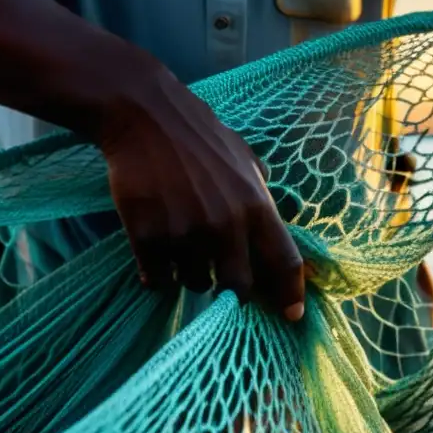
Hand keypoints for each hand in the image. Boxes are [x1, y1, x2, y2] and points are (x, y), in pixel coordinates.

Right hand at [0, 0, 304, 321]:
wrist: (142, 115)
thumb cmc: (197, 134)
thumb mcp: (245, 156)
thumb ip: (261, 193)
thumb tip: (277, 226)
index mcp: (256, 204)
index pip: (285, 261)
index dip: (291, 295)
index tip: (290, 317)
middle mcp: (225, 225)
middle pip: (238, 288)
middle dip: (231, 289)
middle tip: (219, 276)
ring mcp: (186, 234)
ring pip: (195, 284)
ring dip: (190, 274)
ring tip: (180, 243)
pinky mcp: (149, 238)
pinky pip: (158, 280)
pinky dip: (157, 272)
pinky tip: (154, 247)